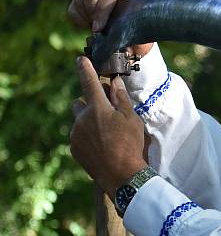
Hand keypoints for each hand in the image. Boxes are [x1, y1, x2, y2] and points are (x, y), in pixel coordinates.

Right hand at [67, 0, 152, 57]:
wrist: (131, 28)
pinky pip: (73, 9)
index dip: (102, 12)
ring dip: (87, 17)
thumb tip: (121, 44)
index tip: (99, 28)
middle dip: (92, 9)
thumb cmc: (137, 26)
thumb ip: (131, 31)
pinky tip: (92, 25)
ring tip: (100, 28)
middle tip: (96, 27)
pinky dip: (80, 21)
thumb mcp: (139, 28)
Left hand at [70, 56, 148, 196]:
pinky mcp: (74, 148)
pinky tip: (103, 148)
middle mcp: (82, 119)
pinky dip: (88, 138)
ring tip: (108, 137)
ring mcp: (76, 135)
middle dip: (90, 105)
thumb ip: (121, 99)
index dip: (85, 69)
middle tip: (107, 115)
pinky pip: (79, 136)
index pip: (89, 82)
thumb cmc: (131, 145)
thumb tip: (114, 83)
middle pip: (80, 103)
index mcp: (97, 108)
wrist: (122, 176)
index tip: (81, 59)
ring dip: (90, 123)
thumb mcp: (132, 119)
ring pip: (80, 121)